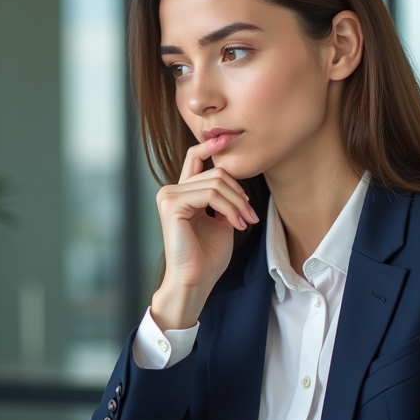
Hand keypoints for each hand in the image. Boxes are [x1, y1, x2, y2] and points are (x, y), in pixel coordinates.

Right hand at [151, 142, 259, 329]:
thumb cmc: (208, 256)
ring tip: (245, 222)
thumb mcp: (221, 220)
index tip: (230, 140)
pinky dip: (228, 208)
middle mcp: (171, 191)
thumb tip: (235, 181)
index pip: (195, 157)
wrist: (197, 280)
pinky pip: (210, 195)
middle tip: (251, 216)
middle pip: (215, 173)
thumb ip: (223, 198)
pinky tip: (235, 224)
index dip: (212, 146)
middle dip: (239, 193)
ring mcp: (168, 196)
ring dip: (237, 203)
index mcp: (181, 192)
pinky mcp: (172, 205)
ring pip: (216, 183)